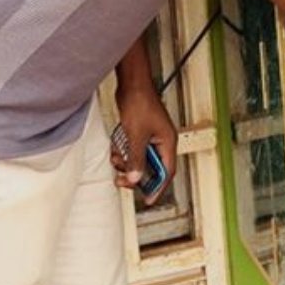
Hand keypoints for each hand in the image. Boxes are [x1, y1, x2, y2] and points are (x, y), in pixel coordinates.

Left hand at [111, 84, 176, 204]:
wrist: (132, 84)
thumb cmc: (140, 103)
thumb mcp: (135, 136)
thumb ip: (136, 160)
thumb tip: (136, 178)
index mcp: (168, 142)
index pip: (167, 172)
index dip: (158, 187)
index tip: (148, 199)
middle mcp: (163, 140)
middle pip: (153, 167)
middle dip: (136, 174)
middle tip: (123, 179)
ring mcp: (152, 136)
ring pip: (141, 159)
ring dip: (128, 162)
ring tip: (117, 160)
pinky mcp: (142, 131)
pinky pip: (134, 149)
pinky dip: (125, 152)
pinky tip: (117, 148)